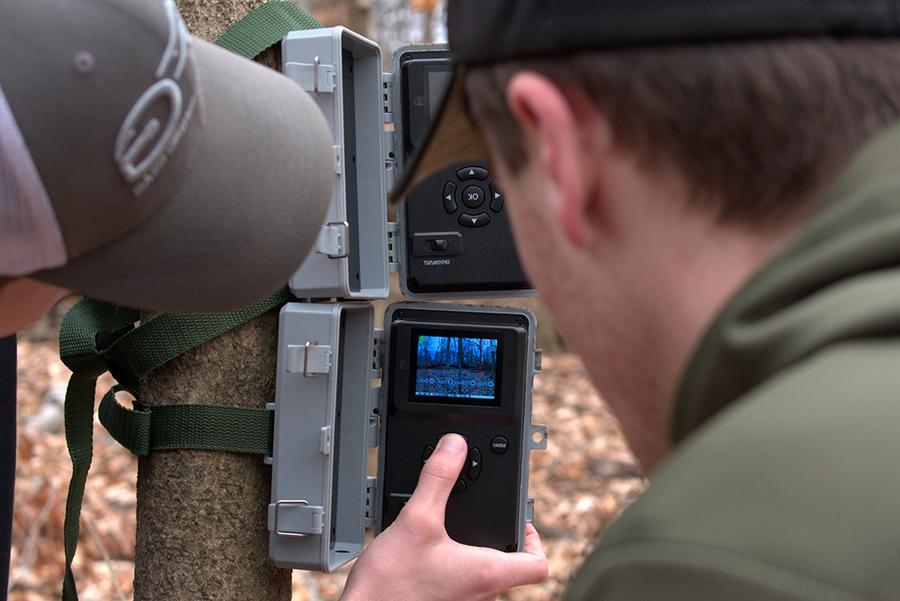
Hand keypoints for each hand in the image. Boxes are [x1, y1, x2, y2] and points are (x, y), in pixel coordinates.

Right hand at [340, 433, 547, 600]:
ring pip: (482, 576)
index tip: (521, 520)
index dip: (536, 539)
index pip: (538, 566)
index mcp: (486, 573)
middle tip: (484, 516)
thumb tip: (454, 447)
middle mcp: (481, 595)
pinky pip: (459, 584)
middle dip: (498, 537)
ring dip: (473, 552)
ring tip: (453, 529)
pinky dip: (452, 565)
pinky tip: (427, 552)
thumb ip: (438, 479)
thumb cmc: (390, 587)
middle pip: (509, 567)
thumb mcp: (416, 519)